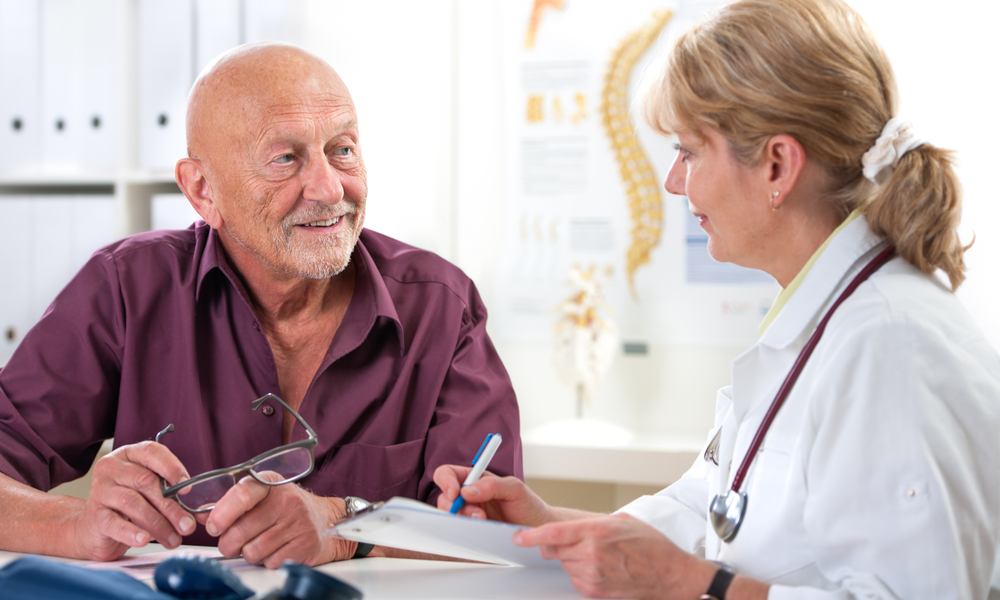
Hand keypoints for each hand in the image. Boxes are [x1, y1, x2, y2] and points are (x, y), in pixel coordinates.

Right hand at [73, 441, 195, 560]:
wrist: (96, 528)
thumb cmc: (130, 504)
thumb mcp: (150, 491)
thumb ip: (168, 491)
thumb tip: (193, 509)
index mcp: (129, 455)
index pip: (151, 452)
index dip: (171, 468)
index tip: (187, 488)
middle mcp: (112, 468)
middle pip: (145, 481)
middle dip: (170, 506)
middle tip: (187, 524)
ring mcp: (100, 491)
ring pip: (132, 502)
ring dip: (157, 523)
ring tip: (173, 538)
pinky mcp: (94, 515)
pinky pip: (113, 523)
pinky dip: (131, 532)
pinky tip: (144, 540)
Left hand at [202, 474, 353, 567]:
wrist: (326, 520)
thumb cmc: (286, 508)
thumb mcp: (262, 496)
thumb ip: (231, 503)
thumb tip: (201, 516)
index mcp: (272, 483)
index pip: (243, 494)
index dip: (221, 514)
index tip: (213, 526)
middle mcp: (287, 500)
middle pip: (241, 531)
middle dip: (228, 543)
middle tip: (231, 542)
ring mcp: (298, 522)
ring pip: (252, 551)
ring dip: (249, 553)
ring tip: (257, 544)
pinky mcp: (305, 544)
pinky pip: (270, 562)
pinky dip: (267, 561)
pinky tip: (275, 549)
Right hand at [433, 464, 551, 526]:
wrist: (538, 528)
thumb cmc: (528, 505)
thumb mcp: (514, 488)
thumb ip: (492, 485)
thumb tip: (467, 491)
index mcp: (475, 478)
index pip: (449, 473)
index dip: (446, 481)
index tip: (456, 494)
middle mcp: (469, 495)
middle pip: (444, 497)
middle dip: (457, 507)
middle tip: (478, 514)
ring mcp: (469, 513)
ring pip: (450, 515)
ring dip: (464, 519)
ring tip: (484, 521)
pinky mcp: (471, 529)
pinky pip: (458, 529)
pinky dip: (465, 530)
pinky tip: (481, 530)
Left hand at [513, 513, 715, 599]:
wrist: (671, 574)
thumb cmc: (651, 546)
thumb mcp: (621, 521)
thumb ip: (590, 524)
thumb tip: (569, 527)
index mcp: (597, 531)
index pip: (553, 534)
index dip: (531, 536)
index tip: (518, 536)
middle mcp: (592, 554)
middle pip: (553, 550)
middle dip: (553, 544)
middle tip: (568, 541)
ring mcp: (593, 575)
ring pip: (563, 564)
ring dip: (570, 558)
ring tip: (596, 554)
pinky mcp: (595, 591)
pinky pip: (574, 578)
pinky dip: (579, 571)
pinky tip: (599, 567)